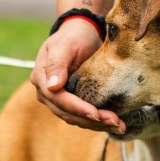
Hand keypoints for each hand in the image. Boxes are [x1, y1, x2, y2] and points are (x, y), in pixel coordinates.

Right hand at [30, 18, 125, 133]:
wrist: (81, 35)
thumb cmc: (74, 36)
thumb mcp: (65, 45)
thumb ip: (57, 63)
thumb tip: (52, 86)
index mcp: (41, 77)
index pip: (57, 98)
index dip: (76, 108)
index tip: (95, 113)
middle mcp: (47, 92)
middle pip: (67, 113)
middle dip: (91, 120)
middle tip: (114, 121)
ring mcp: (57, 100)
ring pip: (75, 119)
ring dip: (97, 124)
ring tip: (119, 125)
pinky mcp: (70, 103)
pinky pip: (82, 117)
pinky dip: (98, 122)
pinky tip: (115, 123)